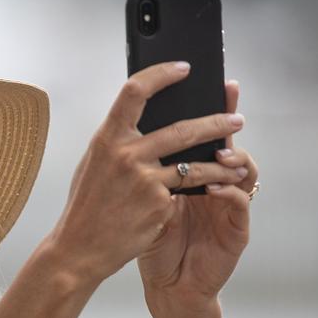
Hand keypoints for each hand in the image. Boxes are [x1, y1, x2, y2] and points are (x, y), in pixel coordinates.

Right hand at [48, 62, 247, 285]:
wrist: (80, 248)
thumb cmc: (86, 208)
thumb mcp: (93, 166)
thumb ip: (117, 144)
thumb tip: (142, 125)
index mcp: (107, 139)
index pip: (135, 92)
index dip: (162, 74)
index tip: (183, 69)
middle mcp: (126, 155)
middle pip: (182, 128)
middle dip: (216, 123)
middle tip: (235, 120)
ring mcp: (144, 179)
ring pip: (195, 164)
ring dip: (222, 162)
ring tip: (236, 163)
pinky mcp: (159, 203)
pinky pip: (184, 192)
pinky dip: (195, 193)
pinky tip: (208, 195)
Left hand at [137, 80, 258, 316]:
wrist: (166, 285)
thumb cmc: (151, 242)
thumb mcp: (142, 198)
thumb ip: (142, 168)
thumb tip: (123, 129)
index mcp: (191, 175)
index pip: (200, 135)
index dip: (203, 107)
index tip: (196, 76)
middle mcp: (215, 186)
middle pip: (226, 144)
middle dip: (224, 119)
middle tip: (224, 98)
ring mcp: (229, 206)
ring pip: (244, 171)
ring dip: (232, 157)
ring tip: (220, 151)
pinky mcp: (236, 231)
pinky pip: (240, 204)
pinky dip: (228, 192)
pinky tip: (214, 186)